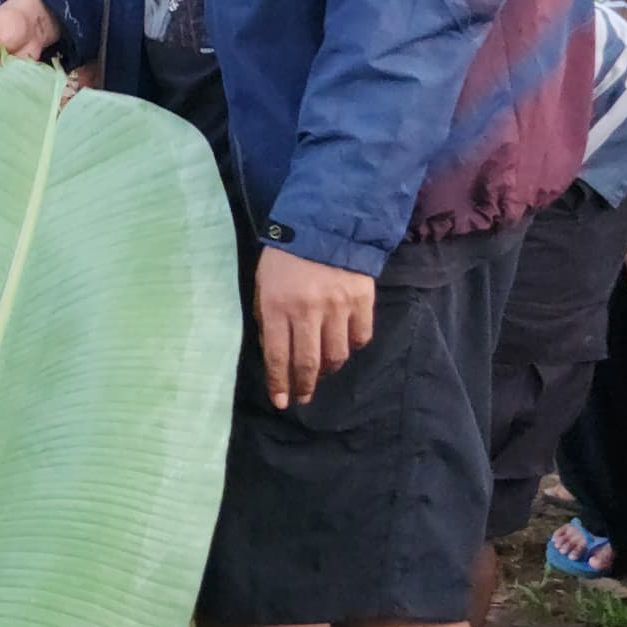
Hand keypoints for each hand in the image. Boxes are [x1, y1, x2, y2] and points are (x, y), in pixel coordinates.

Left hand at [253, 248, 375, 408]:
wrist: (326, 224)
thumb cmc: (286, 256)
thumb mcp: (263, 283)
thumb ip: (266, 317)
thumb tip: (274, 351)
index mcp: (277, 306)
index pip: (277, 355)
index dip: (279, 383)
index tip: (281, 402)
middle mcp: (308, 310)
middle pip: (308, 362)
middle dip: (304, 386)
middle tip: (303, 397)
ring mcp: (338, 307)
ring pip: (336, 355)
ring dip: (327, 369)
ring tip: (321, 371)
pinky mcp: (362, 301)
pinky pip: (360, 337)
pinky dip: (351, 347)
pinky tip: (343, 346)